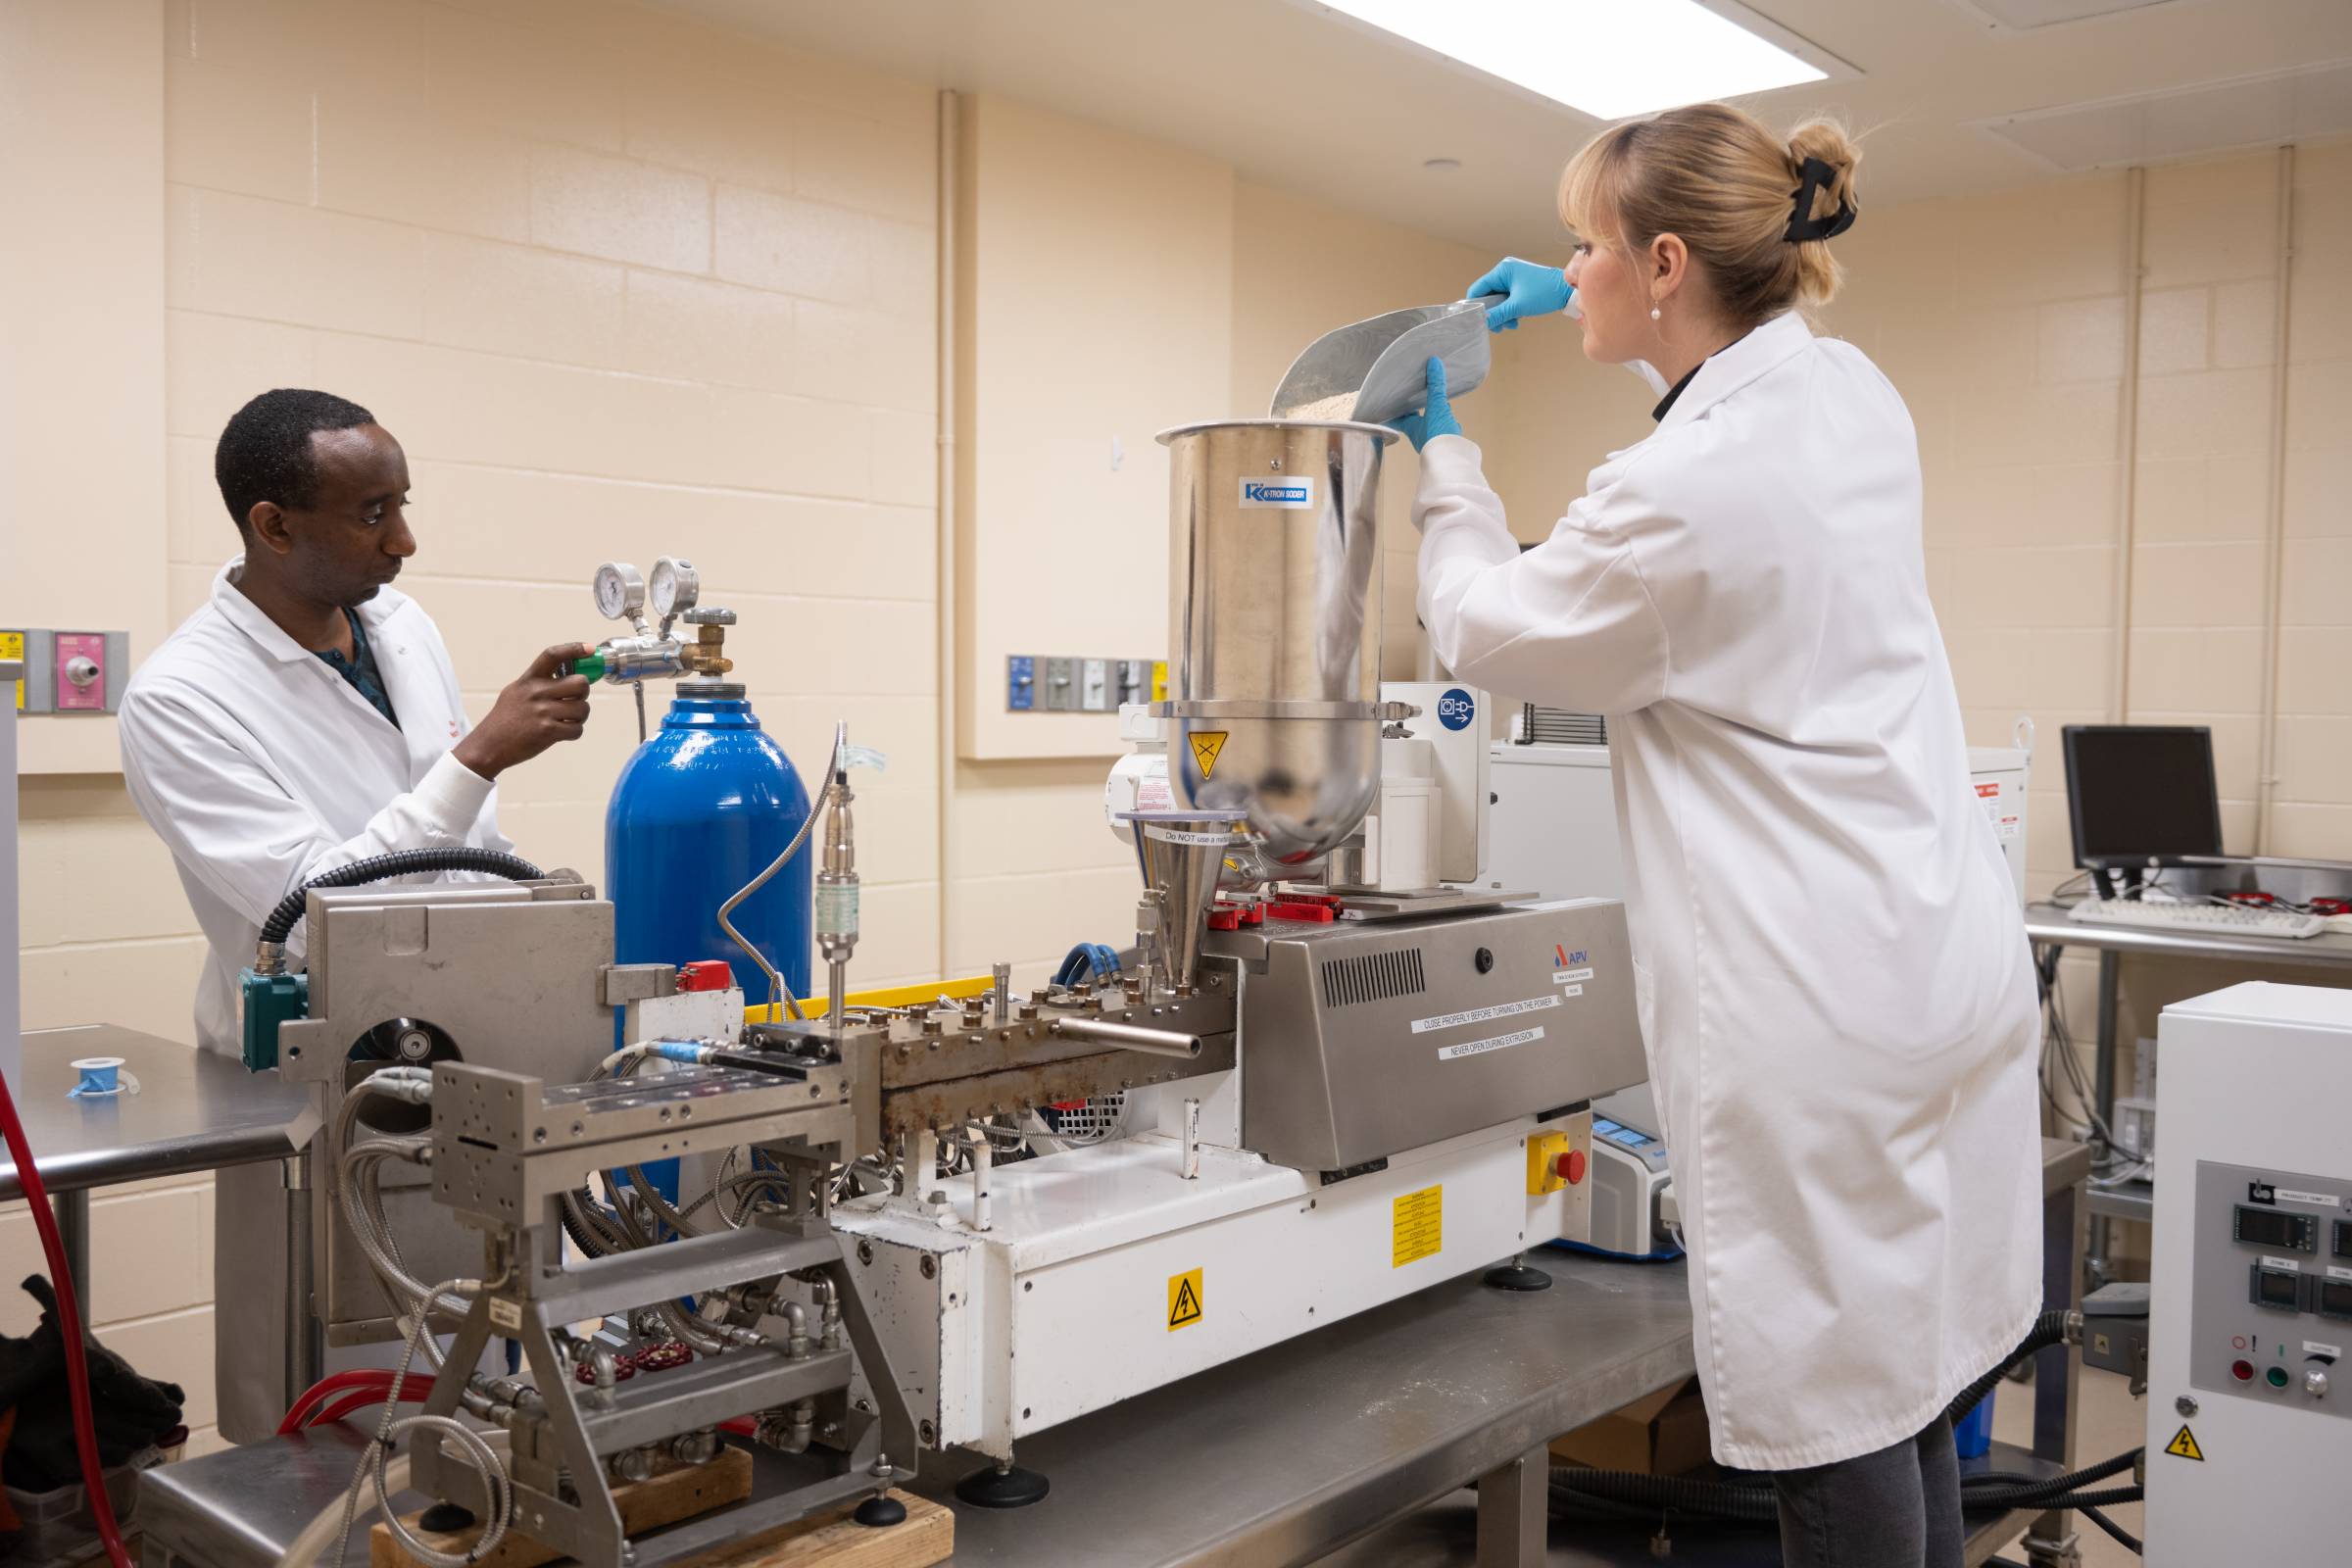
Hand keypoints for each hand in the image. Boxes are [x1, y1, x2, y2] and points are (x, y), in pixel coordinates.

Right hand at [453, 644, 592, 778]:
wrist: (488, 745)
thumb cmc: (505, 720)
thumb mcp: (515, 692)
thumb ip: (537, 685)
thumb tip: (567, 679)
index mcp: (529, 680)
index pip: (553, 655)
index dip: (574, 649)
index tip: (590, 649)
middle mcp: (536, 692)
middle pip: (580, 683)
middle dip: (584, 693)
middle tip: (575, 701)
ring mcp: (542, 711)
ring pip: (583, 708)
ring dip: (580, 717)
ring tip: (567, 721)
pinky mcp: (548, 731)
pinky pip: (577, 729)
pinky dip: (574, 733)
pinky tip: (562, 733)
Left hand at [1387, 357, 1461, 452]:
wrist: (1454, 459)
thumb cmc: (1439, 436)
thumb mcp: (1437, 406)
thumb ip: (1435, 385)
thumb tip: (1433, 363)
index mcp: (1411, 427)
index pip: (1396, 417)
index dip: (1392, 409)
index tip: (1387, 403)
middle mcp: (1420, 435)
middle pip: (1413, 419)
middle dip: (1415, 408)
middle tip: (1414, 396)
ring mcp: (1433, 440)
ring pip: (1430, 425)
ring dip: (1432, 415)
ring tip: (1436, 403)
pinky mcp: (1446, 443)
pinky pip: (1444, 431)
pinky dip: (1446, 424)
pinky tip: (1451, 421)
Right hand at [1466, 257, 1571, 330]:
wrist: (1567, 291)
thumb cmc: (1544, 292)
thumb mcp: (1518, 306)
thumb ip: (1498, 314)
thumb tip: (1483, 321)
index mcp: (1502, 270)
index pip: (1479, 288)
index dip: (1476, 305)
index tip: (1476, 320)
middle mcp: (1506, 271)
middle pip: (1488, 296)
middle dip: (1493, 313)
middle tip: (1498, 327)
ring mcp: (1513, 278)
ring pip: (1498, 300)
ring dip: (1502, 315)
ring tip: (1511, 324)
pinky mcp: (1520, 285)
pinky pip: (1507, 300)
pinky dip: (1509, 311)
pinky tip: (1516, 319)